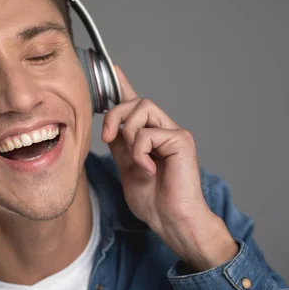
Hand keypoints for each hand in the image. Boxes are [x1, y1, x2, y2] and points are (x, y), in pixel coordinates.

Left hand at [101, 66, 236, 270]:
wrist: (171, 220)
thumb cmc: (153, 201)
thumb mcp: (127, 167)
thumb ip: (121, 145)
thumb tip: (110, 125)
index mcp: (149, 136)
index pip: (135, 105)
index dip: (123, 86)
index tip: (112, 69)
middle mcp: (164, 130)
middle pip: (136, 101)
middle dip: (115, 115)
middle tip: (107, 138)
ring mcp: (174, 133)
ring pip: (143, 108)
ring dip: (129, 132)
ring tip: (135, 158)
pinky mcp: (181, 140)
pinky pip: (149, 133)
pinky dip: (140, 152)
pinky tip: (148, 169)